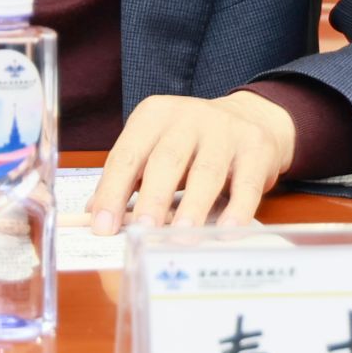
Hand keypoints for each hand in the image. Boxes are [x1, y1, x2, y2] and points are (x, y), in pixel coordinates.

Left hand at [86, 92, 296, 233]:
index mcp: (154, 116)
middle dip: (152, 198)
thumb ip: (129, 177)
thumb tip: (96, 215)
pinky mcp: (255, 149)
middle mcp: (188, 117)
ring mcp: (225, 131)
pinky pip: (246, 184)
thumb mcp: (156, 147)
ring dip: (193, 207)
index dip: (113, 191)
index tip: (103, 225)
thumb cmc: (192, 142)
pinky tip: (226, 231)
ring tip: (182, 236)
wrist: (250, 117)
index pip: (128, 155)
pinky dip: (237, 210)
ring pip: (206, 173)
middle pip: (166, 160)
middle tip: (143, 231)